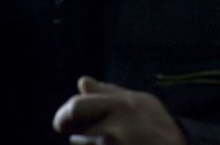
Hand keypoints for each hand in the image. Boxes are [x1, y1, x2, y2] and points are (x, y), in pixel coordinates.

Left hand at [53, 76, 186, 144]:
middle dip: (75, 134)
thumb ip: (108, 92)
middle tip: (82, 133)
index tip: (64, 122)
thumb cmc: (157, 127)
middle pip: (75, 133)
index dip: (63, 116)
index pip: (74, 108)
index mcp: (120, 106)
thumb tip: (82, 82)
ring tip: (117, 142)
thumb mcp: (140, 102)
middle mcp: (112, 130)